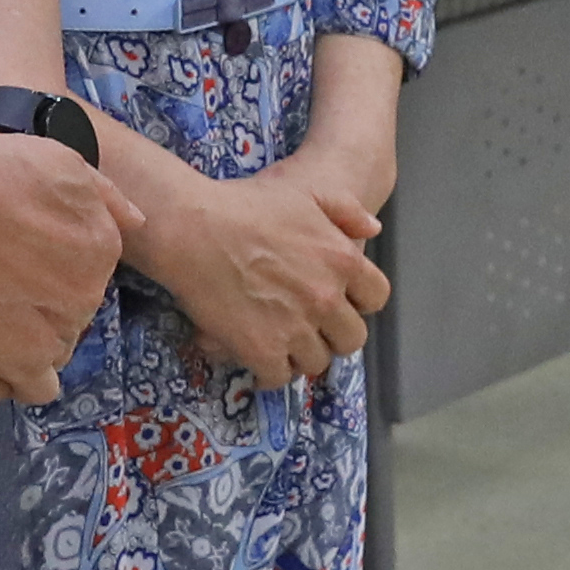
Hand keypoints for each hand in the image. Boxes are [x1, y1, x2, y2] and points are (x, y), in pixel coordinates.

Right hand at [0, 117, 117, 398]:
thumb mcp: (60, 161)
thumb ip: (104, 195)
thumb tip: (138, 222)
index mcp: (104, 244)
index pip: (90, 270)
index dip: (53, 264)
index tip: (19, 256)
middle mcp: (91, 290)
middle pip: (74, 306)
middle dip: (44, 298)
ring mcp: (58, 329)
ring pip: (56, 344)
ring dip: (31, 336)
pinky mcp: (22, 360)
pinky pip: (39, 387)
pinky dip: (24, 379)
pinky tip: (0, 360)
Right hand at [143, 165, 384, 390]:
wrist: (193, 229)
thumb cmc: (246, 204)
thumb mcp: (306, 192)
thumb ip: (346, 211)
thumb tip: (371, 230)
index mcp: (344, 261)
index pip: (376, 298)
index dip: (358, 301)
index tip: (338, 300)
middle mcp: (327, 299)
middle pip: (350, 339)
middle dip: (332, 334)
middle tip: (307, 325)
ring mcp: (297, 328)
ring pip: (316, 362)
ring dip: (300, 354)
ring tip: (279, 340)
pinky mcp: (263, 351)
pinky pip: (278, 377)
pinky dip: (268, 371)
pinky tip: (256, 357)